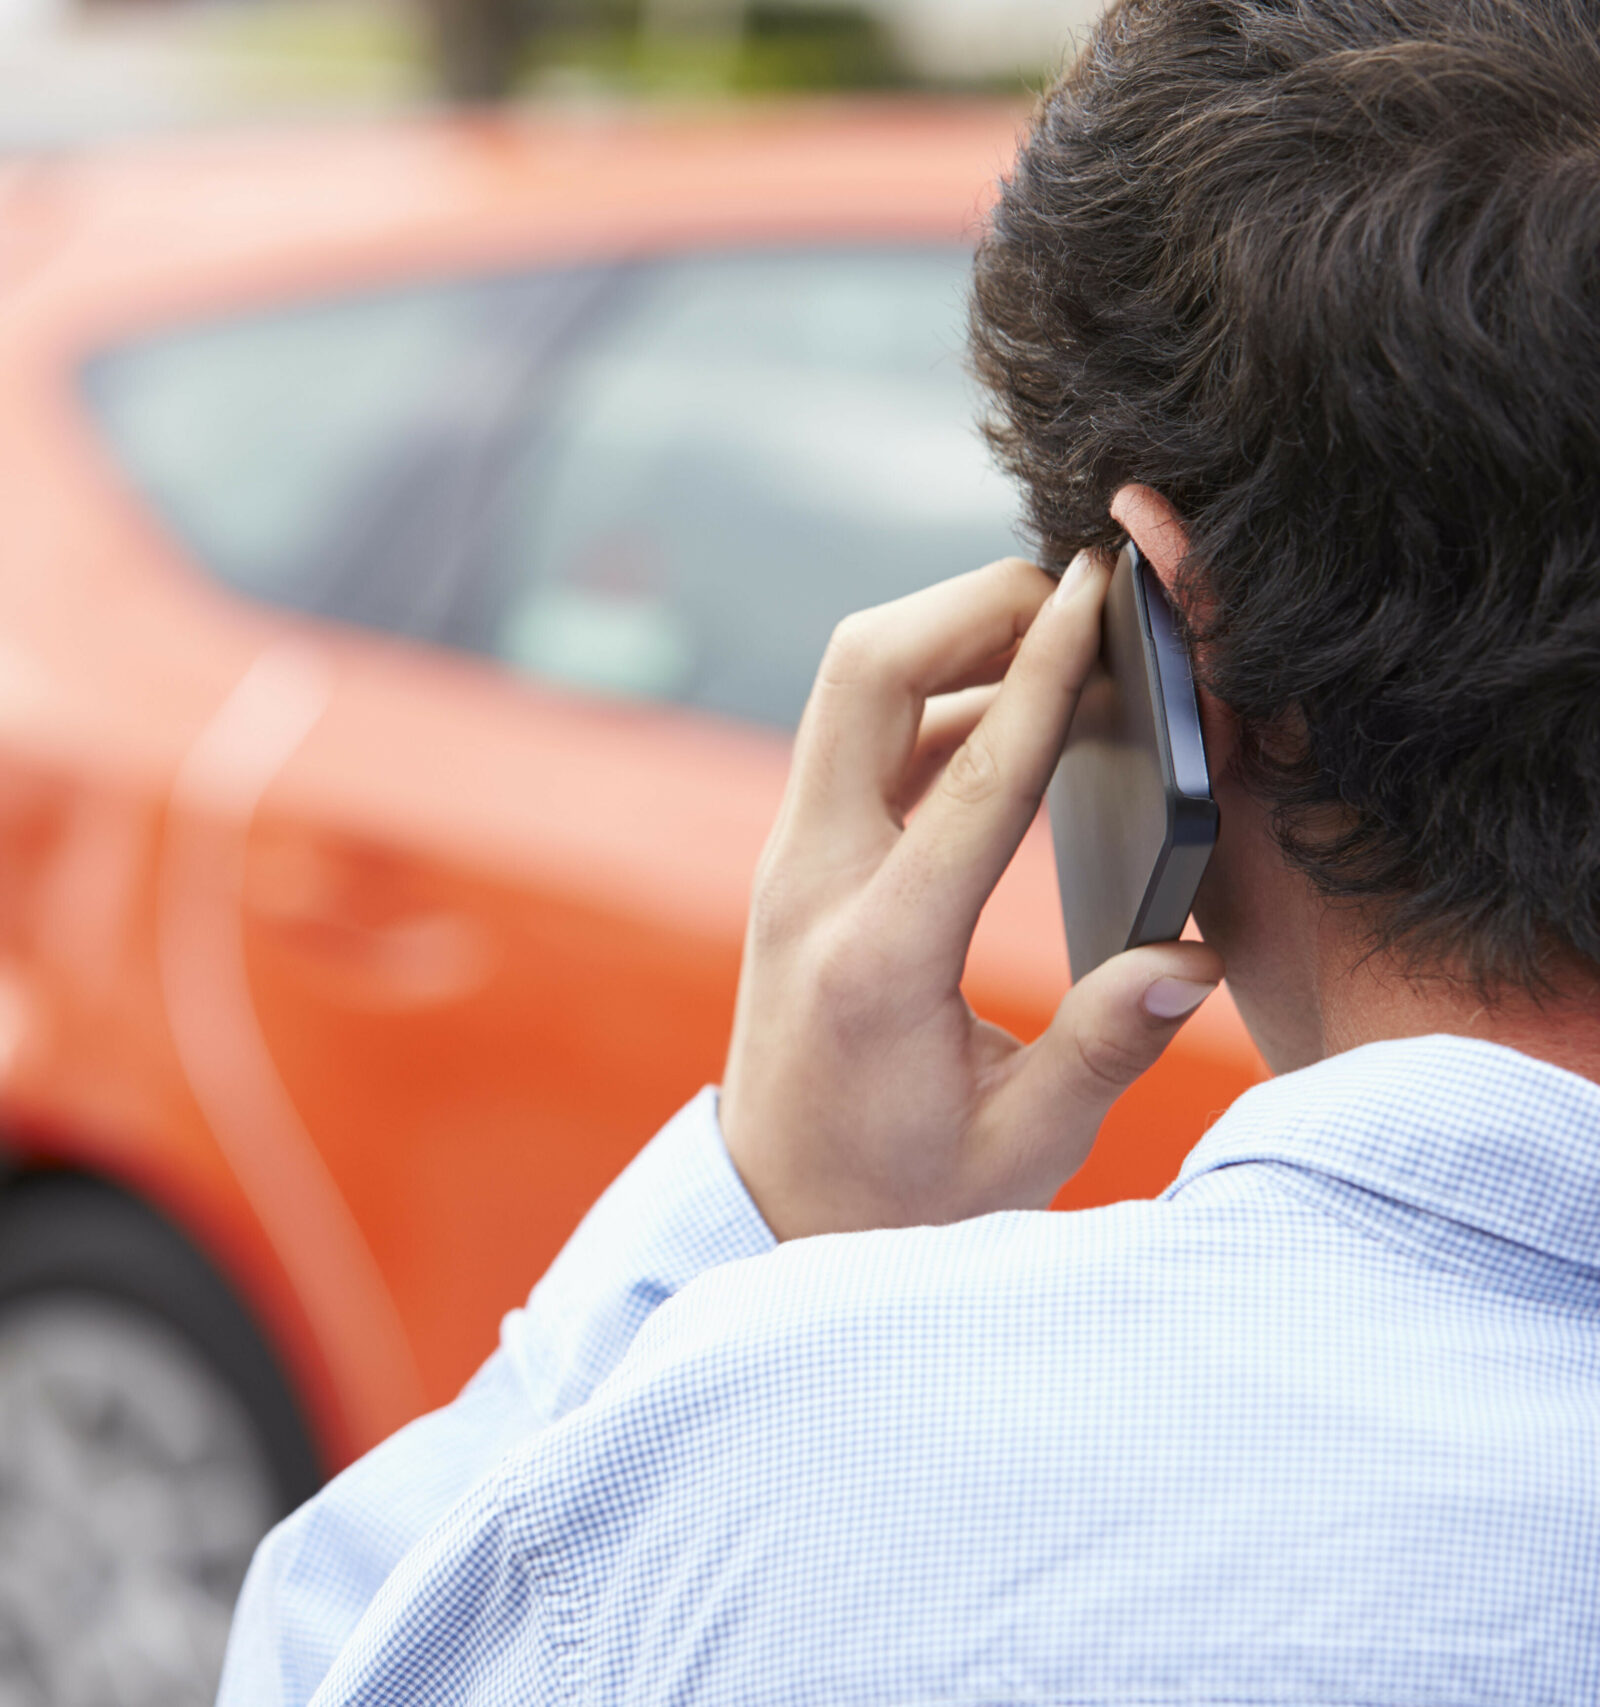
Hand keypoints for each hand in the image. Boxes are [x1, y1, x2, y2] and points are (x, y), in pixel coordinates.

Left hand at [720, 551, 1224, 1240]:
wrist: (774, 1211)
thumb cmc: (902, 1195)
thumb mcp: (1022, 1148)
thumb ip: (1106, 1047)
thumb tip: (1195, 957)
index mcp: (879, 956)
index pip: (972, 777)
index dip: (1044, 670)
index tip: (1098, 590)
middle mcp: (814, 885)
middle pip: (865, 673)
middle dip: (970, 606)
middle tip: (1080, 600)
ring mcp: (794, 864)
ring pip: (854, 687)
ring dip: (951, 638)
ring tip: (1070, 642)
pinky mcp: (802, 860)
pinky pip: (860, 736)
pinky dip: (939, 696)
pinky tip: (1024, 717)